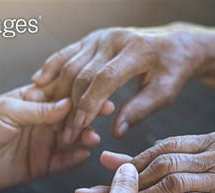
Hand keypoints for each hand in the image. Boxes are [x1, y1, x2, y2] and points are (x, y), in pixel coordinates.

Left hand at [0, 86, 104, 191]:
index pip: (61, 95)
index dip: (79, 93)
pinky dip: (75, 158)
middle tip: (105, 112)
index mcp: (32, 103)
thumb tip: (69, 103)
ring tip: (93, 137)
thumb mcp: (8, 110)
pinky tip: (85, 154)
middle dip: (88, 114)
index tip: (98, 91)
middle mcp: (41, 122)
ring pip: (71, 139)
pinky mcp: (41, 165)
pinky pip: (63, 161)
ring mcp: (42, 144)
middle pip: (71, 117)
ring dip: (84, 137)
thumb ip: (39, 109)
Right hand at [25, 23, 203, 141]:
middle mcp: (114, 39)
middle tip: (65, 133)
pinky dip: (51, 67)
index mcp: (136, 50)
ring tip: (53, 120)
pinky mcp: (92, 38)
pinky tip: (39, 82)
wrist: (174, 44)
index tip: (79, 127)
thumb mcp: (165, 92)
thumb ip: (140, 110)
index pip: (105, 78)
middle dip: (71, 106)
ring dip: (58, 93)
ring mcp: (100, 37)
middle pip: (83, 73)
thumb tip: (115, 132)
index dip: (89, 104)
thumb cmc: (172, 70)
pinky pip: (66, 53)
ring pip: (70, 65)